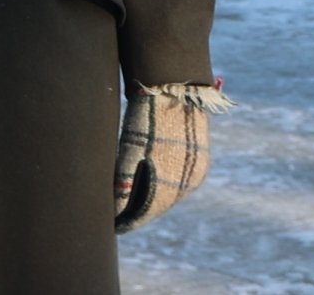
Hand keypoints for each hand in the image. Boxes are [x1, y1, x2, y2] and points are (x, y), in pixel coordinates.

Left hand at [114, 83, 230, 233]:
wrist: (175, 87)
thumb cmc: (147, 118)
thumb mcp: (130, 151)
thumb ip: (122, 184)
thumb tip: (113, 212)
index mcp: (171, 183)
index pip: (146, 214)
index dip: (128, 221)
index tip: (113, 226)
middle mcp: (188, 183)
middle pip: (159, 207)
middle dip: (139, 211)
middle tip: (118, 215)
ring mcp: (197, 171)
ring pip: (171, 195)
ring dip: (153, 199)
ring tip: (132, 200)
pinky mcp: (200, 160)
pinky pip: (181, 182)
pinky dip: (165, 185)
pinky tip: (151, 180)